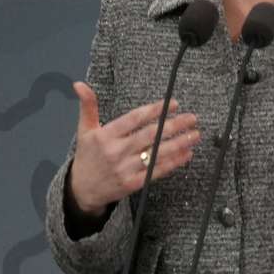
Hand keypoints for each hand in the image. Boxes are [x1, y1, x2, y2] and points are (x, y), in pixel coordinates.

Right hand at [67, 81, 200, 215]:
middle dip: (174, 125)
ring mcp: (125, 168)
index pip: (134, 119)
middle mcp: (116, 151)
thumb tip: (79, 84)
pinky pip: (157, 171)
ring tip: (194, 135)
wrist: (82, 189)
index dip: (154, 110)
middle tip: (192, 118)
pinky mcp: (133, 184)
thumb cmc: (87, 156)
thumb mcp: (84, 129)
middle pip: (150, 135)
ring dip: (179, 143)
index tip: (173, 104)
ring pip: (156, 153)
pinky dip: (174, 162)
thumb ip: (87, 106)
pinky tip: (186, 154)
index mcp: (105, 135)